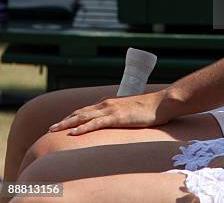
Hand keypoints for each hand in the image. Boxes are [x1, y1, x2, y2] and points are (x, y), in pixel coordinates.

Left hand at [48, 89, 172, 135]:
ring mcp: (111, 110)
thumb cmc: (149, 108)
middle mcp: (106, 104)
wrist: (161, 102)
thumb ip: (120, 114)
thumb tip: (116, 120)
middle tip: (50, 128)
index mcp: (109, 103)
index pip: (86, 110)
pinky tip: (73, 133)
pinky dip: (82, 128)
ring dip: (67, 123)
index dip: (72, 116)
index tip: (61, 123)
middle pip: (80, 112)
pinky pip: (96, 123)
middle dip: (64, 120)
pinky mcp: (117, 117)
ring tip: (54, 129)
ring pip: (84, 117)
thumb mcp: (130, 111)